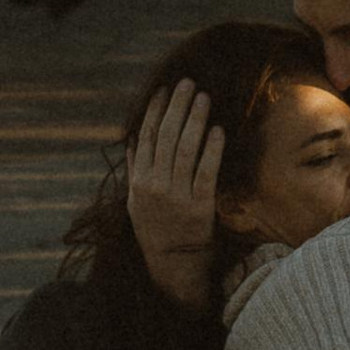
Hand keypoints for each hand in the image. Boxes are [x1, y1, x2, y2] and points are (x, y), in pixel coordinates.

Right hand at [127, 79, 220, 311]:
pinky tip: (218, 130)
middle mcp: (154, 186)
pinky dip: (211, 150)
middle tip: (188, 84)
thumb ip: (134, 169)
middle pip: (165, 137)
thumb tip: (131, 140)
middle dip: (177, 107)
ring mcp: (176, 196)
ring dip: (194, 120)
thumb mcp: (136, 201)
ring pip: (184, 150)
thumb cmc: (156, 229)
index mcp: (139, 181)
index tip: (164, 90)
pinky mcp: (199, 206)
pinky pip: (205, 173)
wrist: (172, 265)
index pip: (145, 137)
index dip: (155, 111)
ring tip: (203, 98)